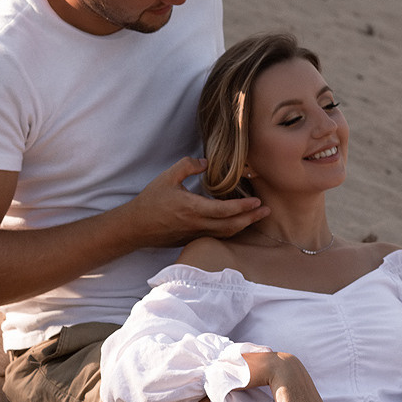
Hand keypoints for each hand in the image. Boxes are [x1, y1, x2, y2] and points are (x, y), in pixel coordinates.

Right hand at [122, 157, 268, 245]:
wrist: (135, 227)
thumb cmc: (151, 201)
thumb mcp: (168, 176)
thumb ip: (188, 165)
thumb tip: (206, 162)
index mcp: (192, 208)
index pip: (224, 210)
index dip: (243, 206)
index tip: (258, 201)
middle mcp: (197, 224)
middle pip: (231, 225)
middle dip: (251, 218)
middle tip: (267, 210)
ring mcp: (195, 234)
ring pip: (225, 233)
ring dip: (244, 225)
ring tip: (257, 217)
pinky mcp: (192, 239)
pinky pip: (217, 236)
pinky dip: (231, 230)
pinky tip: (237, 223)